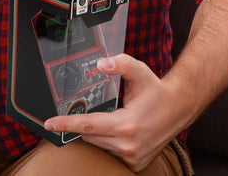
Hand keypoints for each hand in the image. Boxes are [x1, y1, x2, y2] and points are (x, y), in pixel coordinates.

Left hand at [43, 55, 186, 171]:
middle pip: (90, 136)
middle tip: (75, 113)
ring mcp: (132, 158)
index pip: (87, 125)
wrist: (178, 109)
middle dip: (79, 124)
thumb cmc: (156, 91)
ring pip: (99, 145)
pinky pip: (109, 153)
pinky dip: (105, 141)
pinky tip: (109, 129)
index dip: (66, 124)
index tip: (50, 123)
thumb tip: (100, 64)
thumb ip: (120, 63)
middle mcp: (128, 146)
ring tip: (100, 118)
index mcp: (126, 126)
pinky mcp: (135, 164)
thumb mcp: (139, 71)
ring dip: (93, 133)